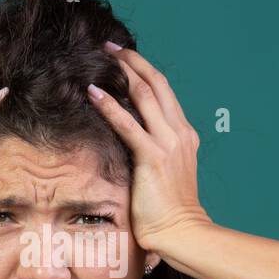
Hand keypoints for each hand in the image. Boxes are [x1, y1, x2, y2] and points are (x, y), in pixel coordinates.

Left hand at [85, 43, 211, 253]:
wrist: (183, 232)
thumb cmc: (171, 211)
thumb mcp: (167, 173)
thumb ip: (155, 153)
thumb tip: (132, 143)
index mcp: (185, 135)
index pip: (165, 92)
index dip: (144, 71)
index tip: (125, 58)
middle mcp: (179, 133)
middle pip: (157, 84)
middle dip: (133, 61)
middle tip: (111, 46)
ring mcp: (168, 143)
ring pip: (145, 95)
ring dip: (123, 72)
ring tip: (103, 57)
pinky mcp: (153, 157)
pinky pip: (128, 124)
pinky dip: (110, 106)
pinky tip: (93, 94)